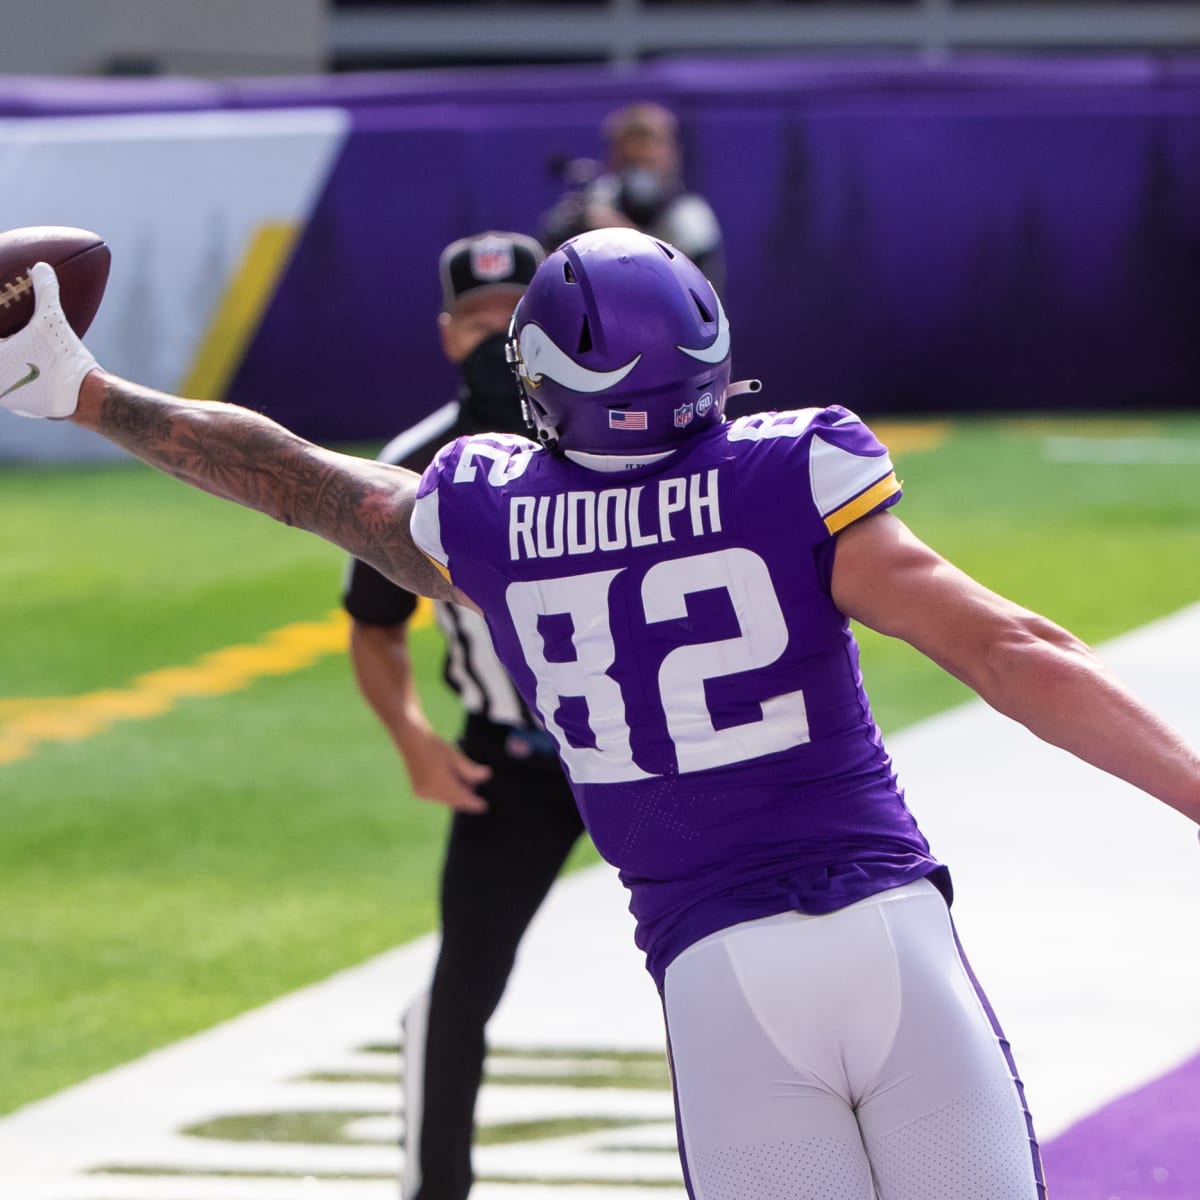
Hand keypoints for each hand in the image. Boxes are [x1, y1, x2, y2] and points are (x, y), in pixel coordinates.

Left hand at [0, 262, 97, 418]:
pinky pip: (12, 389)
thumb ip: (44, 293)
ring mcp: (5, 397)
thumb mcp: (53, 320)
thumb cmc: (62, 358)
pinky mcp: (20, 406)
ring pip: (1, 379)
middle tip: (11, 340)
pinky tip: (26, 371)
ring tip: (16, 356)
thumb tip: (42, 266)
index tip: (1, 324)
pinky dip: (14, 379)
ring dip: (8, 367)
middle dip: (4, 348)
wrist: (84, 398)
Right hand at [400, 724, 491, 813]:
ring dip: (454, 793)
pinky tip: (449, 780)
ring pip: (445, 799)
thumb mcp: (455, 757)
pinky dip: (444, 791)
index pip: (462, 798)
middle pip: (453, 800)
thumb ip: (471, 770)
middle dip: (464, 796)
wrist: (412, 742)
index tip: (483, 806)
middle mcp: (431, 792)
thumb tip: (486, 776)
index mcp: (441, 784)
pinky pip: (436, 796)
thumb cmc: (435, 746)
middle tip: (473, 785)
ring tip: (461, 779)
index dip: (473, 803)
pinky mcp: (418, 792)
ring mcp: (423, 793)